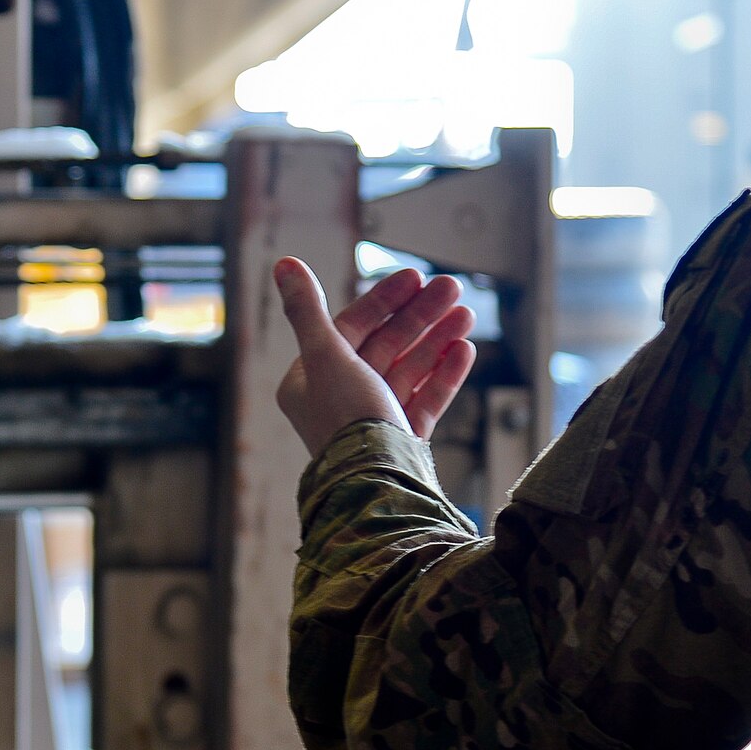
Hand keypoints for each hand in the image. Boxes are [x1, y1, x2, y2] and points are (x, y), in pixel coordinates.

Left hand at [274, 258, 476, 456]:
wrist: (376, 485)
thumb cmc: (345, 421)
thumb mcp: (325, 356)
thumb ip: (307, 310)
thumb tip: (283, 264)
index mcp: (310, 382)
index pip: (350, 329)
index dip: (383, 301)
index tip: (414, 277)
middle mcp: (338, 401)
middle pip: (383, 346)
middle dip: (419, 316)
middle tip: (452, 288)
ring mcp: (373, 422)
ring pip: (408, 371)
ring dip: (437, 340)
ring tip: (467, 315)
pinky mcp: (401, 441)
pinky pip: (424, 401)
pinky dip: (443, 375)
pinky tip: (464, 350)